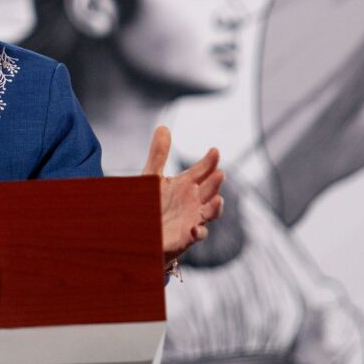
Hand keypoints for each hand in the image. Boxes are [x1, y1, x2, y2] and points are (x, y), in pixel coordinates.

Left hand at [141, 126, 224, 265]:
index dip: (209, 161)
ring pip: (210, 212)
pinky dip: (199, 232)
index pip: (202, 170)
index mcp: (186, 184)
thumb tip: (163, 126)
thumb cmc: (152, 203)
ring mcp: (193, 218)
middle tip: (219, 173)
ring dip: (216, 207)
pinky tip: (194, 229)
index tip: (214, 150)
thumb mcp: (152, 176)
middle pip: (209, 190)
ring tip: (218, 199)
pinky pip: (198, 235)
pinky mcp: (187, 237)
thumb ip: (159, 154)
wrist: (144, 230)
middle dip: (215, 183)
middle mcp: (194, 200)